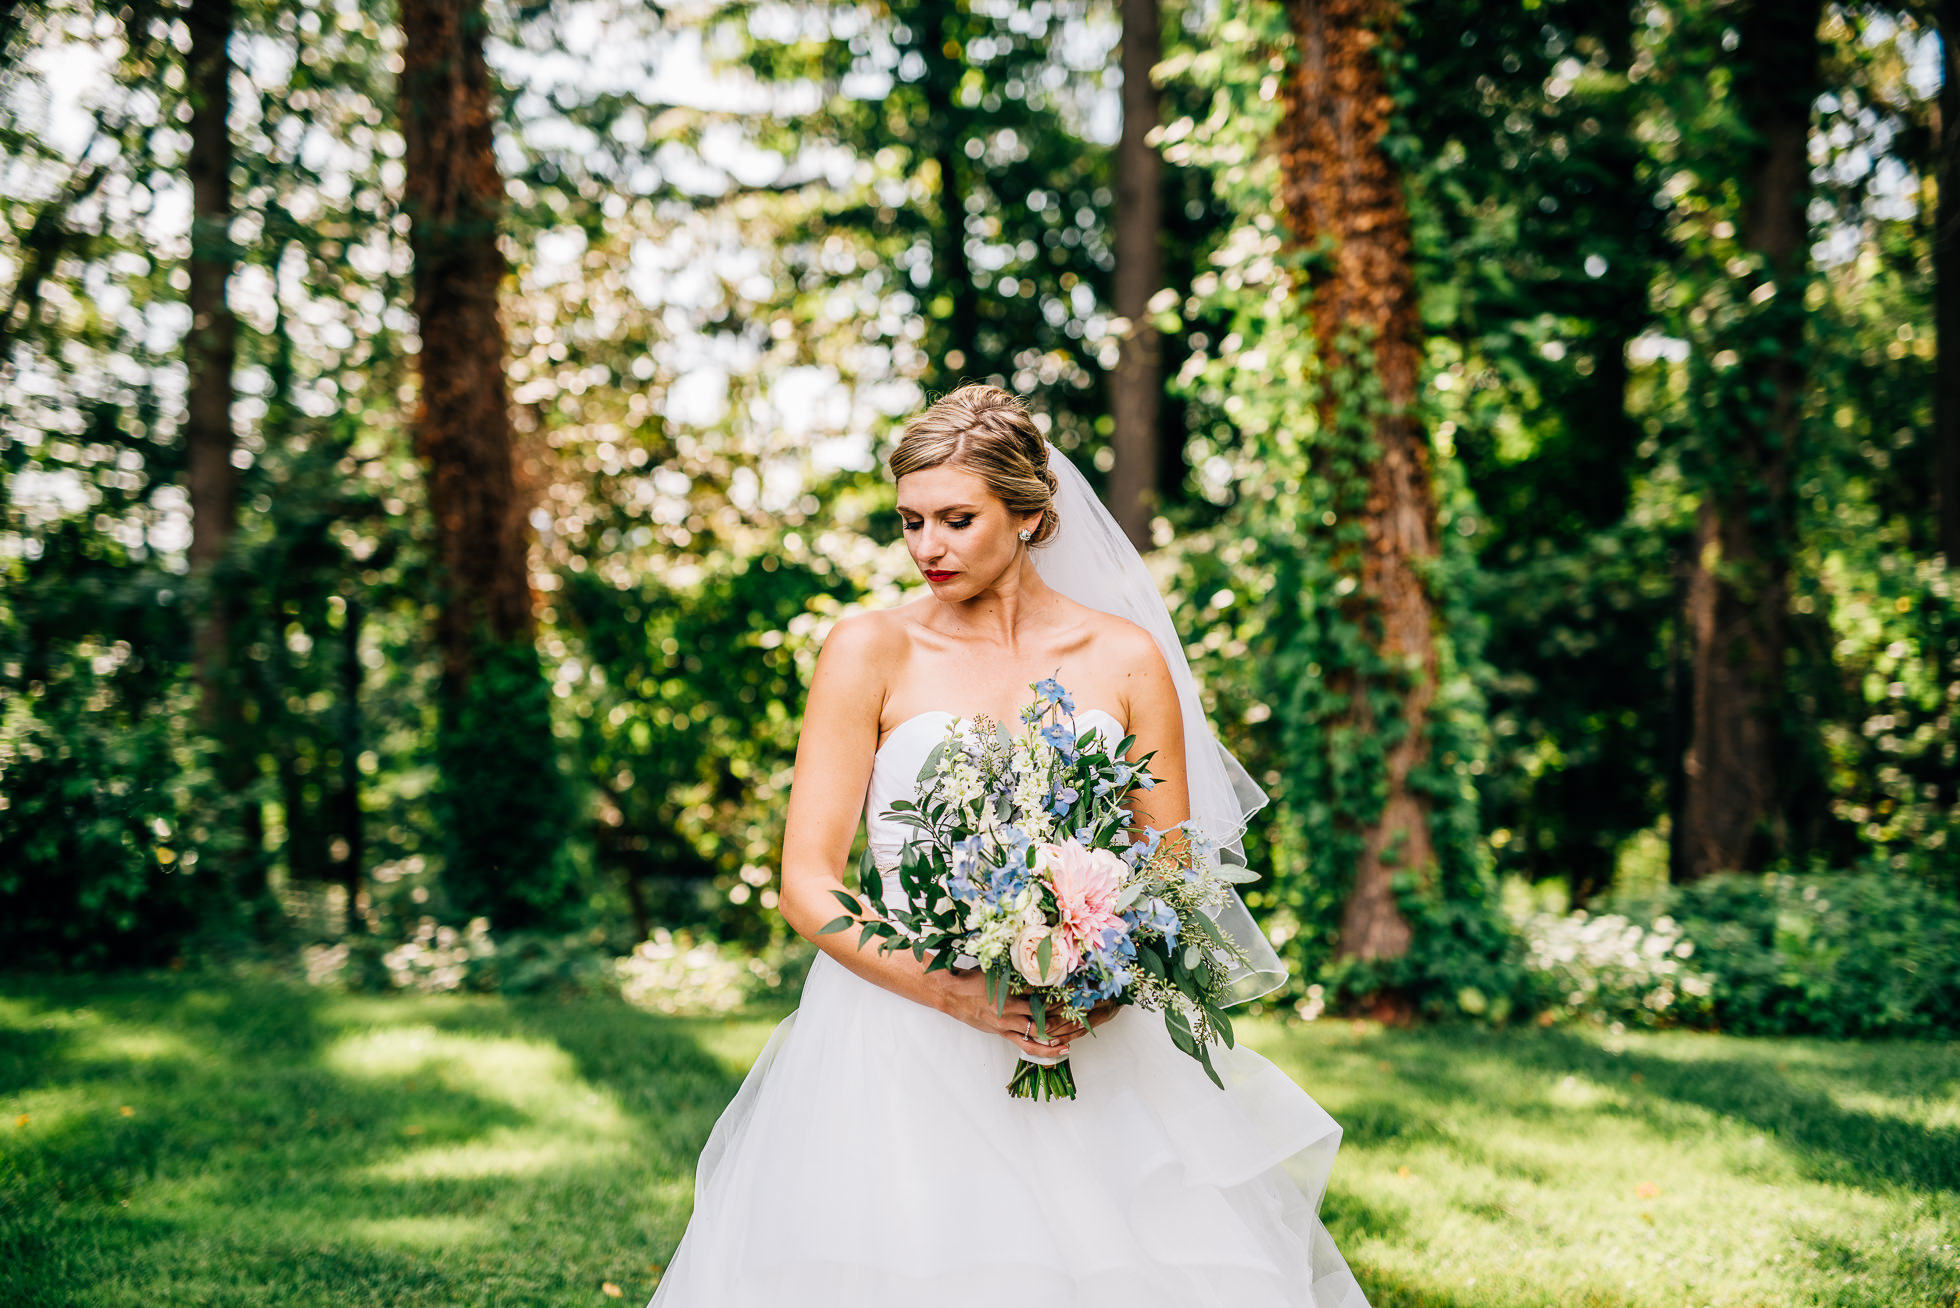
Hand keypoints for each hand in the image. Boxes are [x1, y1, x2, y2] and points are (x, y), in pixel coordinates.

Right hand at [936, 969, 1115, 1057]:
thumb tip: (1041, 967)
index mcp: (1009, 992)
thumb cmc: (973, 980)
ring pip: (1038, 1034)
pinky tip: (1059, 1048)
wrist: (951, 995)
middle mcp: (1010, 1011)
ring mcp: (1007, 1025)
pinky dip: (1044, 1048)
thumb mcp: (997, 971)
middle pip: (1044, 1015)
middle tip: (1084, 1013)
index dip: (1061, 993)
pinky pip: (1026, 1045)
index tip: (1078, 990)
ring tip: (1078, 1033)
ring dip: (1058, 1033)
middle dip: (1064, 1015)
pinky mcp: (1003, 1033)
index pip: (1041, 993)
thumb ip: (1018, 973)